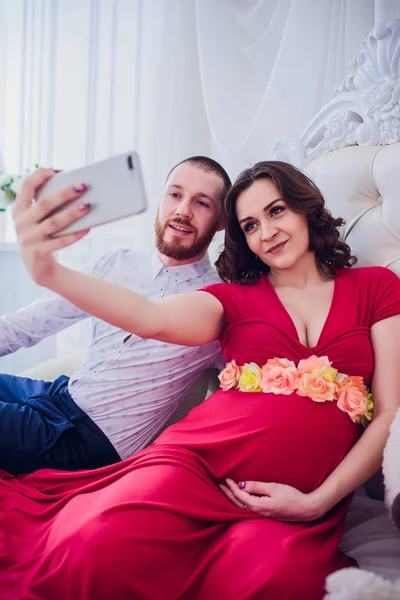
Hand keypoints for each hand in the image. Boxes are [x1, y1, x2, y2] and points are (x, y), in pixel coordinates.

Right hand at [13, 168, 90, 285]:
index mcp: (19, 210)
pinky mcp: (38, 252)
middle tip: (82, 186)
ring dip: (72, 213)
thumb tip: (75, 189)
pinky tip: (87, 228)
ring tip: (87, 206)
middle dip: (64, 193)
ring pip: (54, 223)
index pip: (26, 186)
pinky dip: (75, 234)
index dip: (41, 176)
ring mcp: (28, 239)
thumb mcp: (37, 220)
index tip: (58, 171)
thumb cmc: (42, 235)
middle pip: (44, 204)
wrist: (37, 267)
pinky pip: (60, 241)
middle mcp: (21, 223)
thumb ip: (46, 206)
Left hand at [219, 478, 321, 521]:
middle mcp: (258, 513)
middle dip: (228, 494)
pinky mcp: (266, 514)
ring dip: (233, 498)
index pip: (240, 496)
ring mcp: (262, 515)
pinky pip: (248, 508)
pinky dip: (241, 502)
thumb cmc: (292, 497)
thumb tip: (241, 485)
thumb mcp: (273, 488)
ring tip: (226, 490)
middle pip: (238, 503)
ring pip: (242, 507)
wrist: (306, 509)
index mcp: (258, 506)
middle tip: (219, 484)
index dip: (231, 487)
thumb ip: (256, 486)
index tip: (226, 479)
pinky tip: (239, 498)